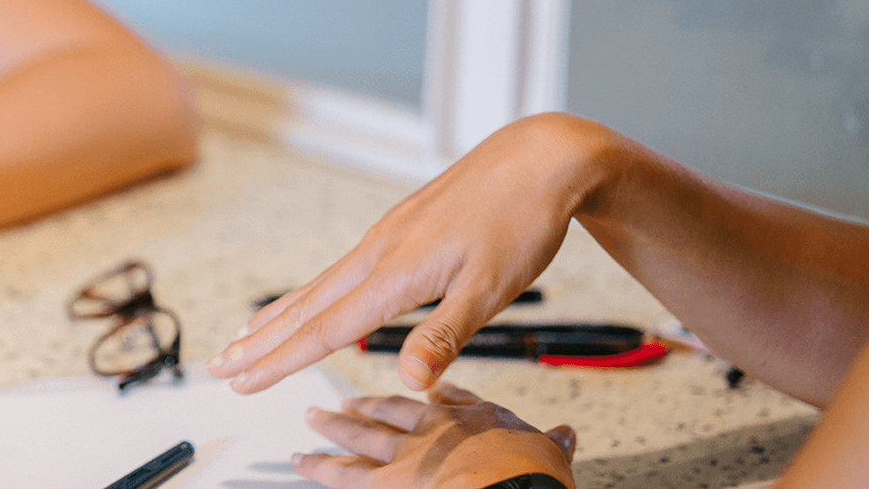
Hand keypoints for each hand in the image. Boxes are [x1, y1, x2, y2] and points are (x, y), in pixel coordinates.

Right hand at [209, 113, 615, 391]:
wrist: (540, 158)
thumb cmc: (521, 220)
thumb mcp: (492, 288)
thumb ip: (444, 337)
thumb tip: (408, 383)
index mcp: (396, 272)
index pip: (325, 328)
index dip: (279, 360)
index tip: (241, 382)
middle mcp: (380, 251)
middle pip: (306, 305)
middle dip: (259, 340)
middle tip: (218, 365)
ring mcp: (387, 236)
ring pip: (319, 284)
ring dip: (278, 316)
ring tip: (244, 336)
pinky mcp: (399, 228)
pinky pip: (341, 269)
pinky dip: (312, 292)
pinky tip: (313, 299)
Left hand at [295, 384, 576, 488]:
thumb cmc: (530, 477)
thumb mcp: (550, 453)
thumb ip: (553, 443)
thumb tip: (566, 435)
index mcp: (474, 418)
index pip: (450, 398)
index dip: (435, 394)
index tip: (425, 389)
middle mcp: (433, 428)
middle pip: (393, 410)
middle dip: (369, 404)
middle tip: (346, 399)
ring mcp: (405, 453)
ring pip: (361, 434)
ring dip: (334, 426)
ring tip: (312, 418)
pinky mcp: (383, 482)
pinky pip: (342, 472)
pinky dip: (319, 465)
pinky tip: (301, 460)